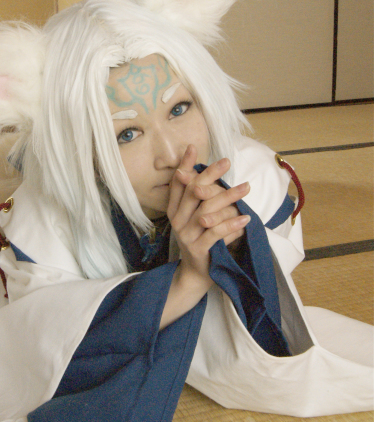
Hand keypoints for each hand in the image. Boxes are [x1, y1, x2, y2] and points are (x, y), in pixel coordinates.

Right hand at [159, 146, 249, 328]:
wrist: (196, 274)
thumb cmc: (201, 240)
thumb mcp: (198, 217)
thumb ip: (201, 198)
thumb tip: (210, 173)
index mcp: (175, 210)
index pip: (178, 184)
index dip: (184, 165)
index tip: (193, 147)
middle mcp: (178, 221)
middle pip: (193, 192)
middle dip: (210, 175)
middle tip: (227, 161)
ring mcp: (186, 236)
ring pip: (207, 211)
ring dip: (228, 197)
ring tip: (246, 188)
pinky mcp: (198, 249)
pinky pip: (216, 233)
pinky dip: (232, 224)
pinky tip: (246, 217)